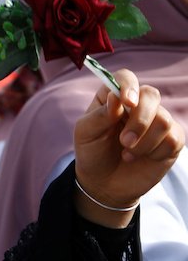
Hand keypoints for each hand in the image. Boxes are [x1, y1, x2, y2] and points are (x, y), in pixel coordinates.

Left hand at [73, 69, 183, 226]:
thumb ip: (100, 115)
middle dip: (139, 120)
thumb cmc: (92, 151)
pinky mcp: (171, 141)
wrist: (104, 182)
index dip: (128, 86)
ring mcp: (156, 122)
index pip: (126, 78)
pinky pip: (174, 139)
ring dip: (144, 142)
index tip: (127, 102)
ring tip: (127, 153)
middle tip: (124, 141)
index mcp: (113, 98)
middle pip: (151, 95)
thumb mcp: (86, 133)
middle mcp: (137, 105)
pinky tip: (142, 158)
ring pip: (164, 120)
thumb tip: (116, 98)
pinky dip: (155, 152)